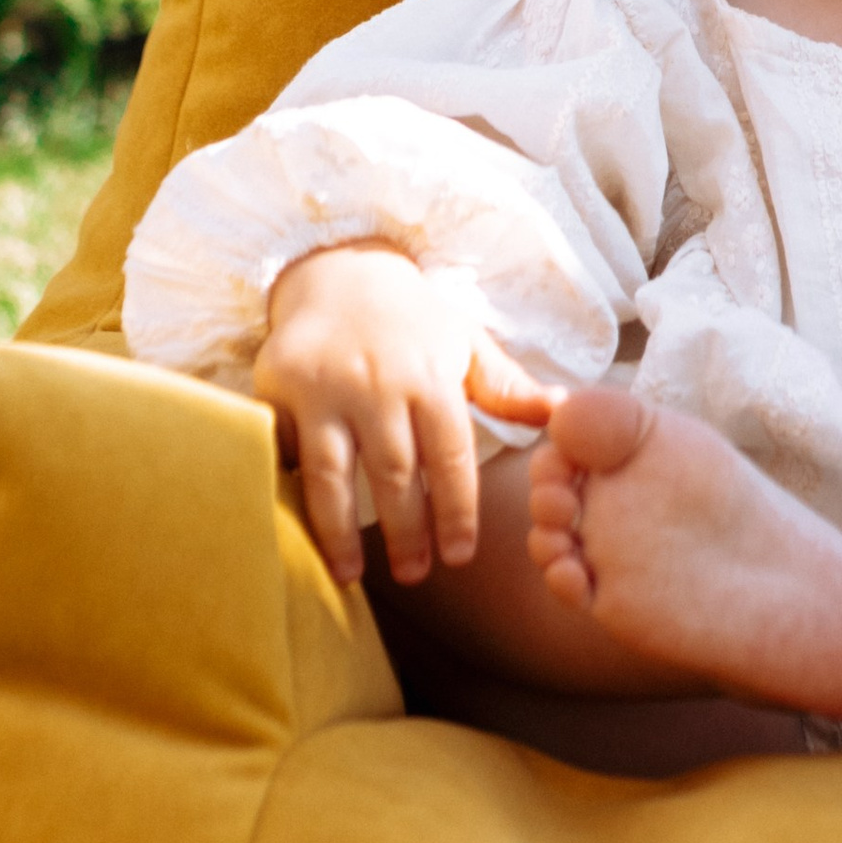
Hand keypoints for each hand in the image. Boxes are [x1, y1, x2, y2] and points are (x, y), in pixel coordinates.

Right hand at [252, 243, 553, 590]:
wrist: (337, 268)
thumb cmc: (411, 318)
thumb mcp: (464, 343)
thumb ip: (506, 387)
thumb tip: (564, 411)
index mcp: (430, 376)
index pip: (450, 459)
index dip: (456, 513)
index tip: (458, 557)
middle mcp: (377, 384)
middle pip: (394, 474)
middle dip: (406, 533)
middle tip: (415, 574)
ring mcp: (323, 388)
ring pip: (331, 474)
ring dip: (340, 532)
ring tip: (351, 575)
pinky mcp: (277, 388)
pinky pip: (285, 453)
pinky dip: (289, 493)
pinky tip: (297, 532)